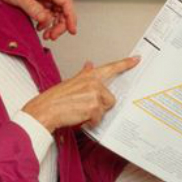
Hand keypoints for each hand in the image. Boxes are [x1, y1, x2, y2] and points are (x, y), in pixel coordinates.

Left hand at [0, 0, 76, 39]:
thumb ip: (34, 9)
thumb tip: (46, 20)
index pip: (66, 2)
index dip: (71, 18)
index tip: (71, 30)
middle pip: (62, 9)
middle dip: (60, 24)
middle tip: (52, 36)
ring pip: (54, 12)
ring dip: (52, 24)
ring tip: (46, 34)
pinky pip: (45, 12)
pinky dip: (44, 21)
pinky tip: (39, 27)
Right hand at [22, 57, 138, 131]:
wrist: (45, 109)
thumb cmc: (55, 98)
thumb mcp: (71, 82)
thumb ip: (84, 74)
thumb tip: (90, 66)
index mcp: (88, 75)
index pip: (111, 67)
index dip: (125, 64)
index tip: (136, 59)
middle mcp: (93, 82)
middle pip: (110, 98)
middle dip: (100, 106)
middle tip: (84, 106)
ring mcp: (94, 94)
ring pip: (104, 109)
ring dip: (94, 114)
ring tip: (79, 111)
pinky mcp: (94, 106)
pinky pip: (98, 119)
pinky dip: (90, 122)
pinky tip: (79, 117)